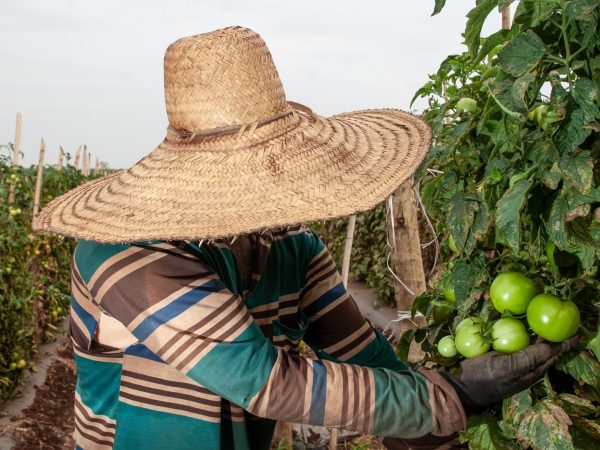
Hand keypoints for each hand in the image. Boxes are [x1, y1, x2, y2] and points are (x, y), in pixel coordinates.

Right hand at [441, 335, 578, 411]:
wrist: (463, 385)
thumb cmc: (485, 378)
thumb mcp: (507, 369)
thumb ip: (528, 358)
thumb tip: (550, 347)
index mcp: (531, 370)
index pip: (553, 354)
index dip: (565, 344)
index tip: (576, 332)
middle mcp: (526, 366)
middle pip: (545, 349)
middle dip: (556, 338)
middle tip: (564, 323)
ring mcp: (514, 360)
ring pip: (532, 345)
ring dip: (540, 334)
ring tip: (547, 321)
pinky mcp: (502, 356)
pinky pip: (517, 343)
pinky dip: (524, 333)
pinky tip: (522, 325)